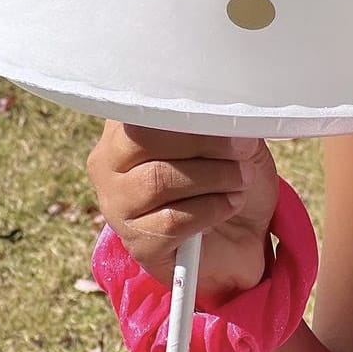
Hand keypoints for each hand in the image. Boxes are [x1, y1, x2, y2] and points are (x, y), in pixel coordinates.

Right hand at [87, 122, 279, 303]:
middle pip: (143, 140)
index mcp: (127, 125)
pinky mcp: (138, 244)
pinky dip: (210, 209)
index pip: (142, 107)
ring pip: (157, 181)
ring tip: (240, 179)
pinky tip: (228, 204)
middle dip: (203, 144)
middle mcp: (110, 164)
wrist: (242, 230)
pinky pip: (170, 222)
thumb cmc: (227, 171)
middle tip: (241, 151)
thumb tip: (225, 119)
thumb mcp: (229, 134)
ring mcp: (118, 206)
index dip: (185, 112)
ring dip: (213, 177)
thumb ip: (217, 120)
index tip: (225, 118)